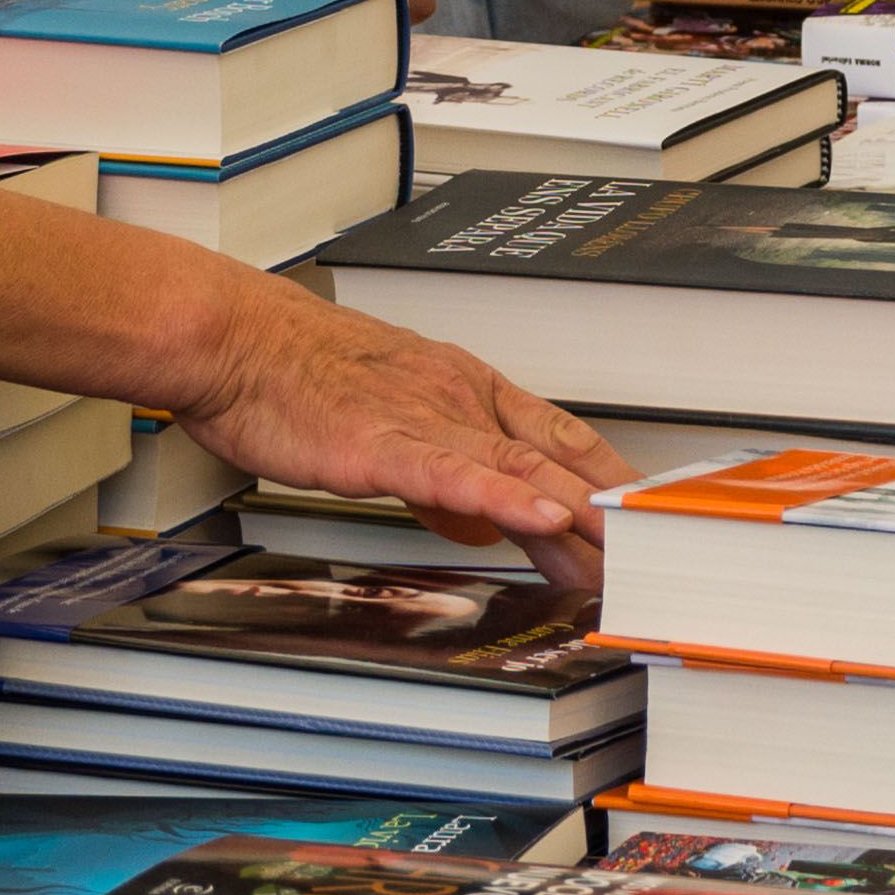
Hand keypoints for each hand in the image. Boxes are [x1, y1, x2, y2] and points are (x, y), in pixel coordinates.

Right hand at [168, 269, 620, 583]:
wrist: (231, 339)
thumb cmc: (292, 379)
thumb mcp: (385, 428)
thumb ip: (443, 480)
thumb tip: (484, 527)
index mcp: (464, 389)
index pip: (561, 437)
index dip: (613, 479)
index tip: (655, 517)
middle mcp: (460, 398)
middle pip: (558, 456)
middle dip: (614, 512)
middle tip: (662, 556)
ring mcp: (425, 417)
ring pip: (522, 467)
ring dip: (583, 514)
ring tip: (629, 552)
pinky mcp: (382, 443)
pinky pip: (454, 474)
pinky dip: (505, 497)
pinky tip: (545, 518)